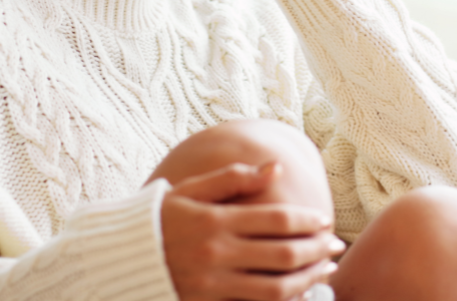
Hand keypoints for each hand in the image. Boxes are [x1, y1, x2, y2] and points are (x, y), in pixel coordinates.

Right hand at [160, 161, 342, 300]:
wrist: (120, 258)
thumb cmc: (160, 217)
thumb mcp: (191, 190)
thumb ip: (234, 178)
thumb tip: (275, 167)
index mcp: (216, 220)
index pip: (277, 220)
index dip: (308, 222)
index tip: (325, 221)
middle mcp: (216, 253)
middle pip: (282, 254)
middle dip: (316, 251)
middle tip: (336, 247)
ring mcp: (212, 284)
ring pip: (274, 288)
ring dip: (307, 280)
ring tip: (324, 272)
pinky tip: (296, 294)